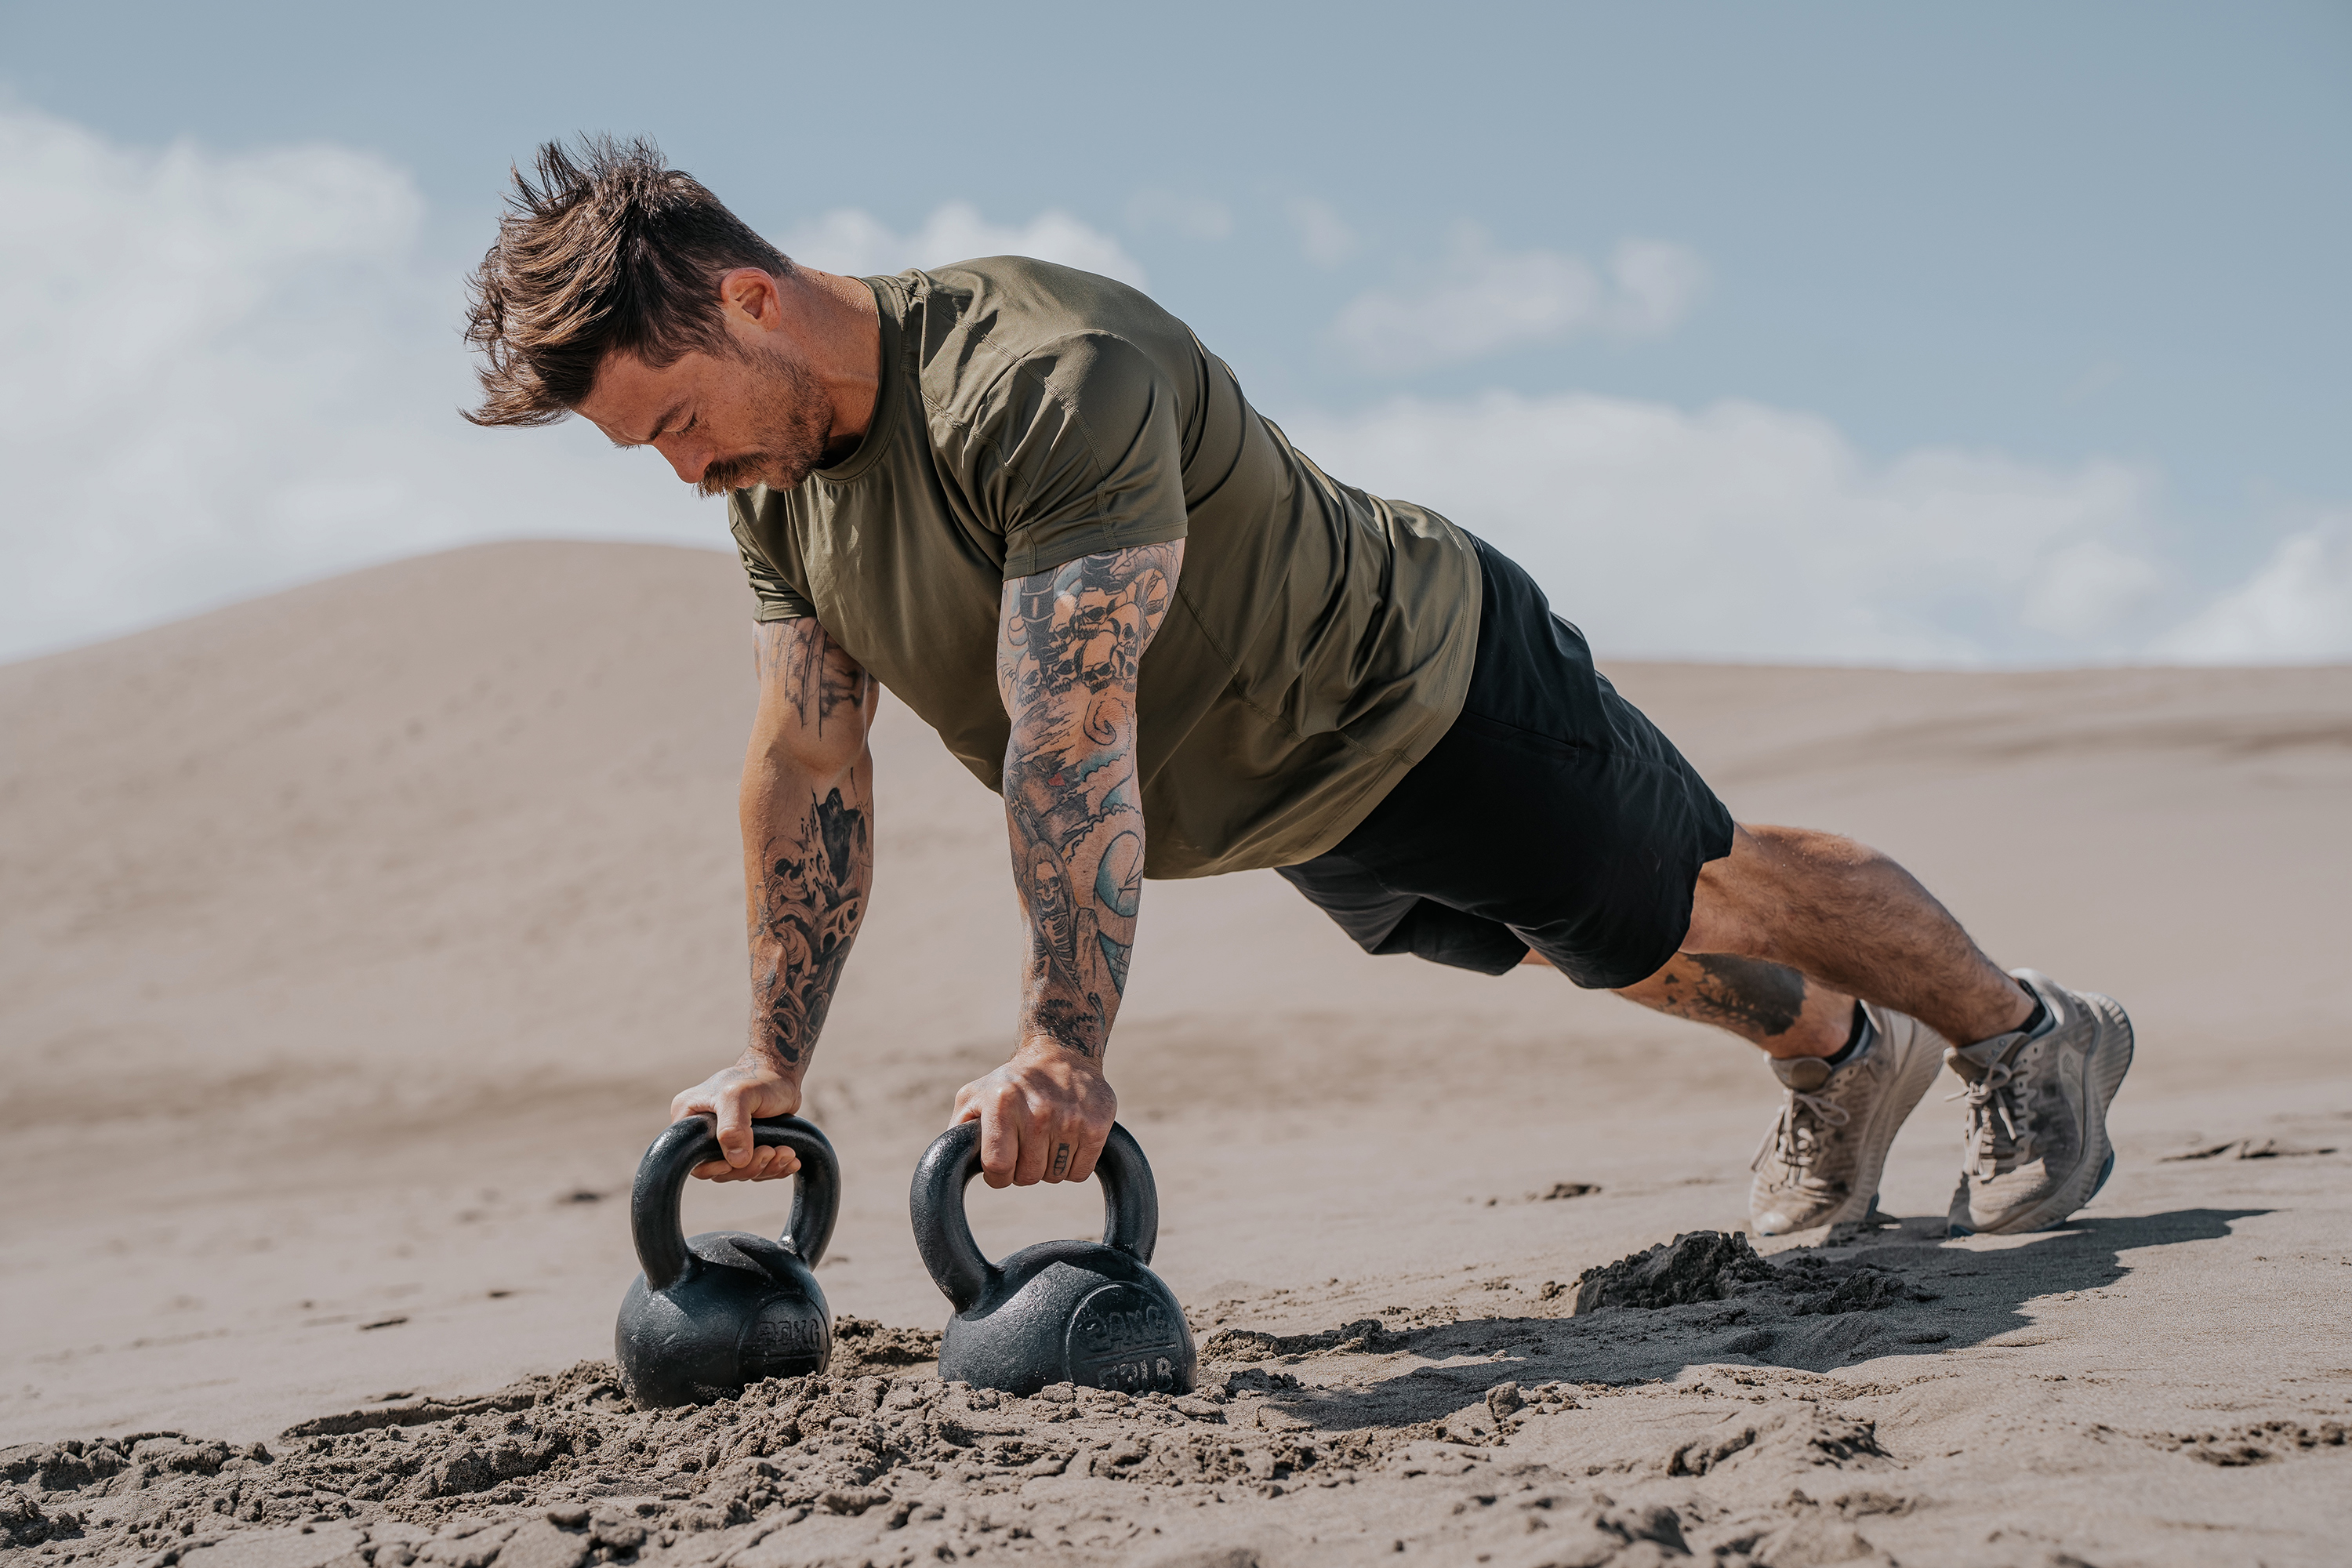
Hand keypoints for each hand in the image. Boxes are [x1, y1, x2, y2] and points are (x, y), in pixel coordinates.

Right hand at [670, 1061, 803, 1181]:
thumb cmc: (757, 1078)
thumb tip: (737, 1161)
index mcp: (689, 1118)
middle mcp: (703, 1132)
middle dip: (749, 1167)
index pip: (693, 1158)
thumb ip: (733, 1128)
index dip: (715, 1168)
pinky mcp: (746, 1145)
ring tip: (787, 1153)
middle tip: (771, 1151)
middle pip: (720, 1170)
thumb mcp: (738, 1096)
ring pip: (741, 1171)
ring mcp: (726, 1140)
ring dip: (766, 1168)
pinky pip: (756, 1168)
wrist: (783, 1074)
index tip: (740, 1161)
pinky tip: (791, 1161)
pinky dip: (775, 1168)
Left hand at [951, 1041, 1116, 1187]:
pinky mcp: (1098, 1124)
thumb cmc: (1010, 1083)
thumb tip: (951, 1166)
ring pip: (1055, 1177)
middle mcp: (1039, 1109)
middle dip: (1022, 1170)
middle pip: (1028, 1176)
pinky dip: (1073, 1165)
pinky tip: (1067, 1141)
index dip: (997, 1176)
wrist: (1061, 1053)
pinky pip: (1080, 1172)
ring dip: (1048, 1167)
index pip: (998, 1167)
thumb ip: (958, 1131)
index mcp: (1002, 1103)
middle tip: (1025, 1146)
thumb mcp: (974, 1097)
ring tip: (1046, 1139)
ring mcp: (1072, 1118)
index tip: (1000, 1166)